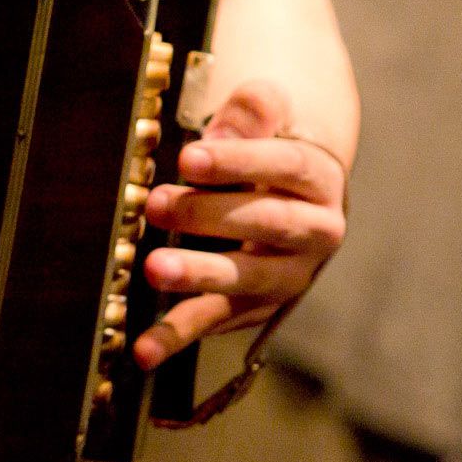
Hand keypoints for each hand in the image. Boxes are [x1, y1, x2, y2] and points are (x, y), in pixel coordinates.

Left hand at [133, 79, 346, 369]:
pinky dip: (178, 335)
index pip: (284, 165)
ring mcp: (288, 275)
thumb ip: (253, 113)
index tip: (188, 157)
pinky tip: (144, 348)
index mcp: (318, 178)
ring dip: (199, 274)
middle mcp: (315, 231)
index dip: (238, 161)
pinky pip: (217, 321)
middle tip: (157, 205)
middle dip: (209, 215)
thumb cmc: (265, 152)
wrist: (292, 198)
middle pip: (266, 222)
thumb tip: (224, 133)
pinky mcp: (256, 308)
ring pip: (247, 277)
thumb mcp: (267, 122)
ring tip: (154, 269)